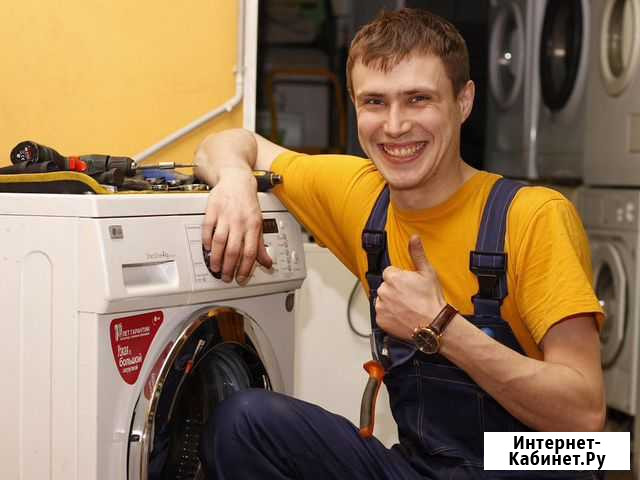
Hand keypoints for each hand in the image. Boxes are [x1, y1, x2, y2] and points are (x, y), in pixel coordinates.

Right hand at [201, 167, 271, 283]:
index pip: (250, 252)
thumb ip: (260, 245)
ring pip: (220, 241)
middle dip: (229, 267)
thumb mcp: (258, 223)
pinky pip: (208, 228)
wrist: (237, 180)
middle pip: (234, 250)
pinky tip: (207, 249)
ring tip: (215, 267)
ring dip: (216, 258)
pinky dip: (206, 240)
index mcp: (253, 226)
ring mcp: (225, 215)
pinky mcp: (213, 209)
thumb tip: (268, 263)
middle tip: (225, 277)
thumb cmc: (248, 203)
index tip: (240, 278)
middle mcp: (240, 221)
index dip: (245, 268)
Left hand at [375, 235, 446, 339]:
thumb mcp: (427, 272)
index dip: (400, 278)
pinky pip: (382, 314)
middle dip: (395, 290)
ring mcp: (381, 306)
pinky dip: (389, 315)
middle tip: (410, 297)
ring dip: (391, 302)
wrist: (433, 324)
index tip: (409, 285)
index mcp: (392, 278)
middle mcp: (383, 291)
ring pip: (383, 300)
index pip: (390, 273)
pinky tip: (402, 316)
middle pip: (386, 286)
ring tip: (407, 307)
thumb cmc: (431, 300)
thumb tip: (414, 238)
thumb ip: (417, 254)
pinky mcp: (381, 320)